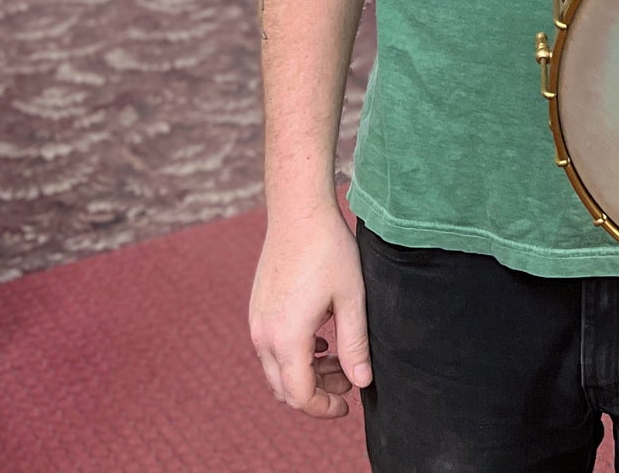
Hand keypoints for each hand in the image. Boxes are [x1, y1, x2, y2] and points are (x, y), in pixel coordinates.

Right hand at [250, 205, 371, 418]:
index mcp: (287, 338)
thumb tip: (362, 383)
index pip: (300, 395)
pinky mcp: (257, 308)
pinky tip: (321, 340)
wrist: (298, 211)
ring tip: (338, 359)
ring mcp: (256, 321)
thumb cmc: (329, 250)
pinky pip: (270, 348)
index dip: (324, 407)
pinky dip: (293, 355)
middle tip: (349, 379)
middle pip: (284, 388)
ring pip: (276, 369)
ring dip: (305, 373)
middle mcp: (263, 335)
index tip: (348, 403)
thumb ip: (355, 344)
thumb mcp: (351, 298)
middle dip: (317, 392)